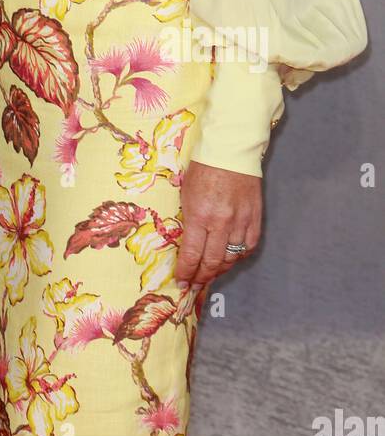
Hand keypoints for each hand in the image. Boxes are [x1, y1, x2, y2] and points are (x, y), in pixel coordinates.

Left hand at [175, 159, 261, 289]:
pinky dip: (238, 257)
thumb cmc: (203, 169)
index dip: (186, 272)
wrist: (231, 151)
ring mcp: (241, 222)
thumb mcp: (186, 194)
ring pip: (231, 258)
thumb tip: (188, 244)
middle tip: (193, 285)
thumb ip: (189, 219)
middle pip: (212, 262)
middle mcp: (221, 223)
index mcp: (200, 215)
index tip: (181, 281)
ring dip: (219, 270)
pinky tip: (229, 259)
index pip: (192, 255)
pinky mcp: (255, 219)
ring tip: (209, 275)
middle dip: (200, 277)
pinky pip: (248, 247)